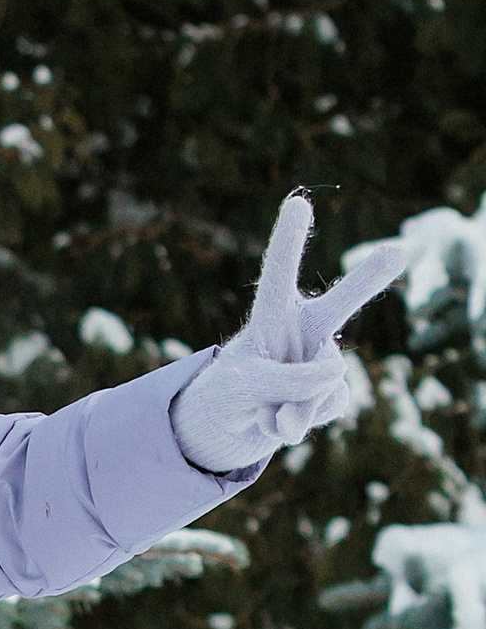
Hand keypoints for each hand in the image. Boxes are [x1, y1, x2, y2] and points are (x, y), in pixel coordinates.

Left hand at [171, 189, 413, 476]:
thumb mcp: (241, 387)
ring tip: (266, 407)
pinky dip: (301, 421)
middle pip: (339, 303)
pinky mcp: (331, 392)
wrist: (236, 425)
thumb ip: (285, 382)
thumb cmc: (230, 392)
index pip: (278, 275)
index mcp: (271, 314)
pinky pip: (330, 404)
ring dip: (294, 402)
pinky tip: (282, 420)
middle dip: (368, 279)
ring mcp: (321, 359)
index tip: (298, 203)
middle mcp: (304, 329)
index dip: (287, 240)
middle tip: (398, 251)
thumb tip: (332, 384)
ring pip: (326, 376)